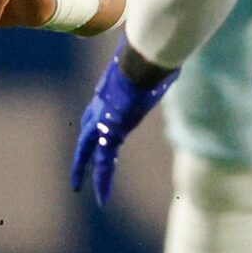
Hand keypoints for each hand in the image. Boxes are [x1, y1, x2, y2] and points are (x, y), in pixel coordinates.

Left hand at [71, 48, 172, 204]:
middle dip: (82, 146)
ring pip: (89, 148)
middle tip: (78, 159)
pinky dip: (102, 181)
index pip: (100, 106)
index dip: (98, 117)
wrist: (141, 57)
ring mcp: (102, 118)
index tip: (99, 122)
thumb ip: (158, 61)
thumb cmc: (153, 53)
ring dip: (83, 168)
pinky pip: (104, 162)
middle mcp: (101, 103)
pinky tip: (101, 199)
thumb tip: (174, 54)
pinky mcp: (110, 132)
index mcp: (110, 87)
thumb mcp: (154, 57)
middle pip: (87, 128)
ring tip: (78, 187)